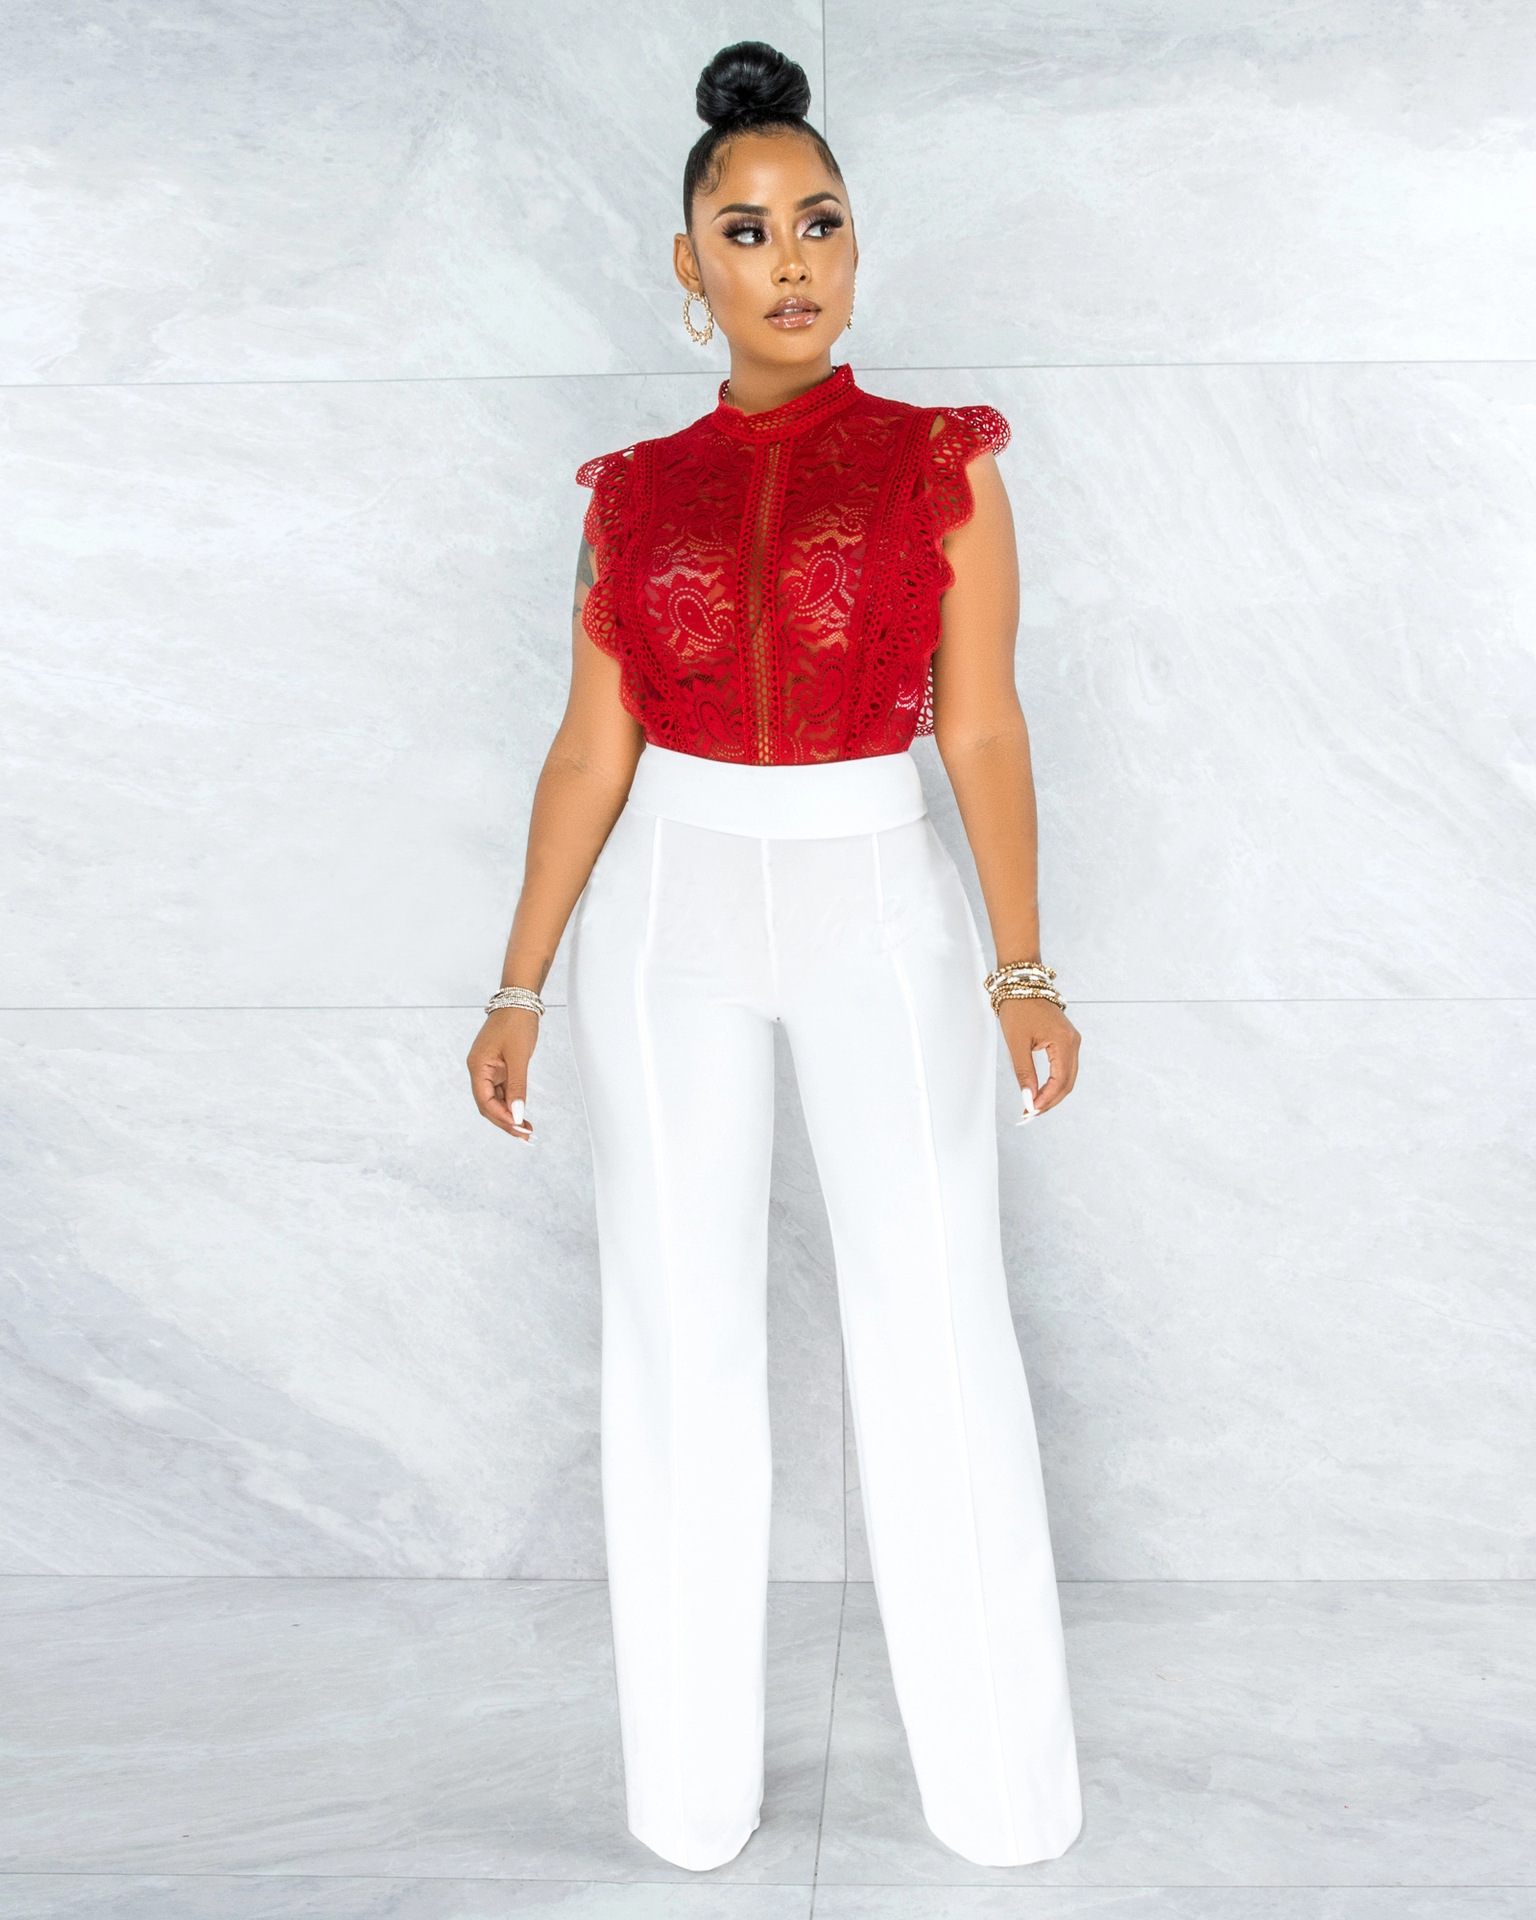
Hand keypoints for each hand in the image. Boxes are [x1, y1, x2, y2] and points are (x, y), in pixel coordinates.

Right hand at [467, 1008, 539, 1140]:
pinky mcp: (498, 1067)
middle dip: (505, 1121)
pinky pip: (502, 1091)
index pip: (484, 1101)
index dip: (501, 1118)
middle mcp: (479, 1070)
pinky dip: (512, 1103)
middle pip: (488, 1105)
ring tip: (527, 1129)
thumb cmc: (517, 1024)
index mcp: (477, 1067)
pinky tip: (523, 1114)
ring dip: (510, 1115)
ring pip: (495, 1100)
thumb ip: (517, 1087)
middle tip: (525, 1135)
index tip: (519, 1128)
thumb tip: (518, 1114)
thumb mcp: (519, 1057)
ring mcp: (488, 1069)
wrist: (519, 1000)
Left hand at [998, 998, 1079, 1116]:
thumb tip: (1028, 1099)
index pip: (1060, 1082)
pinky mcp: (1065, 1040)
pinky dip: (1053, 1083)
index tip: (1029, 1112)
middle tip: (1029, 1115)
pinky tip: (1039, 1091)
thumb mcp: (1017, 1043)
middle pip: (1068, 1083)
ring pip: (1067, 1077)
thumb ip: (1024, 1073)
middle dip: (1049, 1102)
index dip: (1045, 1100)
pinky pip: (1064, 1068)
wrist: (1021, 982)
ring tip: (1032, 1107)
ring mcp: (1072, 1041)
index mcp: (1065, 1042)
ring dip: (1052, 1094)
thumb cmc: (1018, 1007)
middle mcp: (1074, 1042)